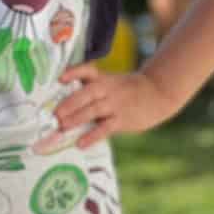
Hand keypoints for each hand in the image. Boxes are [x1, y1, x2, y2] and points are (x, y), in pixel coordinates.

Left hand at [54, 64, 178, 147]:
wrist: (159, 93)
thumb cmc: (130, 90)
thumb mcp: (113, 83)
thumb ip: (93, 90)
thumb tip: (66, 108)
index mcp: (103, 78)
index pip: (87, 71)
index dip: (74, 72)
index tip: (60, 78)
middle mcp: (108, 89)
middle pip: (86, 94)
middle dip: (69, 103)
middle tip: (54, 114)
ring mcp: (115, 104)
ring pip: (93, 110)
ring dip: (76, 118)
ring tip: (62, 127)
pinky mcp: (122, 119)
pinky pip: (105, 128)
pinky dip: (92, 136)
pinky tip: (81, 143)